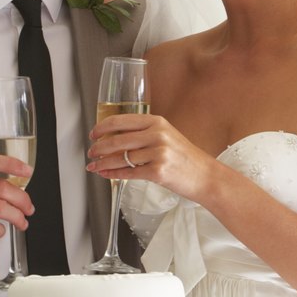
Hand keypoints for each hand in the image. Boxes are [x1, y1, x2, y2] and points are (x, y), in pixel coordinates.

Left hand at [86, 114, 216, 200]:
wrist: (205, 175)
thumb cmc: (185, 158)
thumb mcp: (166, 136)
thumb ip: (143, 134)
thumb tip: (114, 139)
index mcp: (156, 122)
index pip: (121, 121)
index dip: (102, 127)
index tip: (93, 134)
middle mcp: (157, 134)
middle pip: (117, 140)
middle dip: (99, 148)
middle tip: (91, 152)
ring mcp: (158, 153)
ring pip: (120, 158)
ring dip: (103, 163)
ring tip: (94, 166)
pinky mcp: (158, 171)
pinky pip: (129, 173)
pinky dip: (114, 174)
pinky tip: (107, 174)